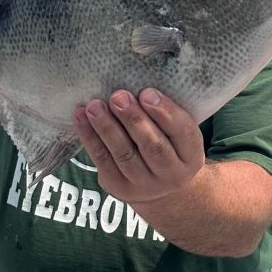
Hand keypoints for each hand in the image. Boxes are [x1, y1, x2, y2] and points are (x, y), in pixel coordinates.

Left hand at [73, 89, 204, 203]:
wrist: (160, 187)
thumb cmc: (167, 145)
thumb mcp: (177, 134)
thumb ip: (165, 114)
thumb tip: (137, 84)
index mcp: (191, 156)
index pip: (183, 132)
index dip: (165, 112)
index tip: (146, 92)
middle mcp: (172, 175)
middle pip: (153, 146)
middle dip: (133, 119)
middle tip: (118, 96)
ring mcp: (145, 185)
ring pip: (125, 154)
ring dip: (107, 128)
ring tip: (94, 106)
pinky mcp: (119, 187)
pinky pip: (103, 161)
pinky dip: (90, 138)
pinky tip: (81, 117)